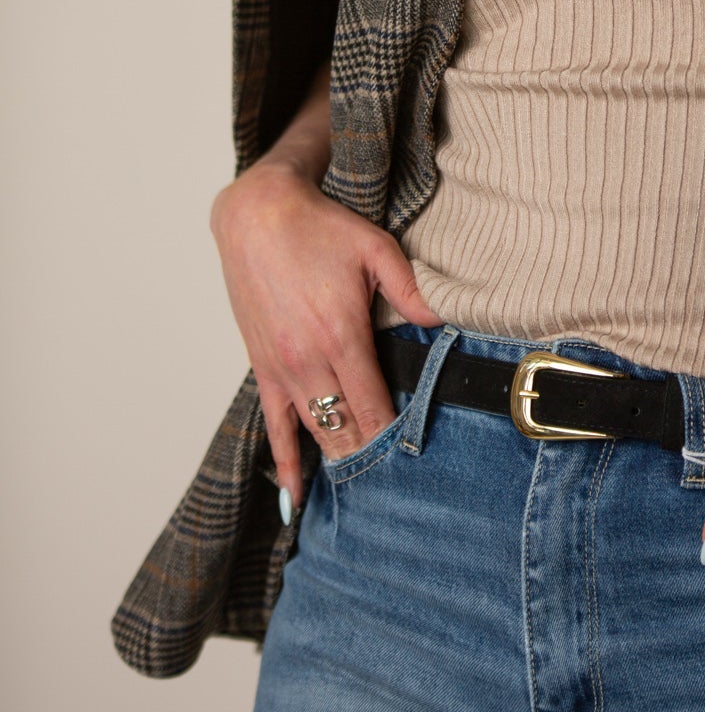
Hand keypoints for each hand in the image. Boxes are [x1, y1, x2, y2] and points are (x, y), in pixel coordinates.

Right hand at [210, 161, 443, 506]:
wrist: (256, 216)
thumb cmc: (319, 228)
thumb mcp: (376, 249)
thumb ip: (412, 290)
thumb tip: (441, 322)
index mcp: (342, 336)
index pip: (374, 405)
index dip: (394, 436)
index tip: (415, 463)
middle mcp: (308, 360)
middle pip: (346, 427)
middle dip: (371, 458)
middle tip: (398, 489)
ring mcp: (281, 368)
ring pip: (314, 431)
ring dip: (337, 461)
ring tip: (362, 495)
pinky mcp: (261, 367)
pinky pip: (274, 425)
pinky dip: (286, 462)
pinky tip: (295, 495)